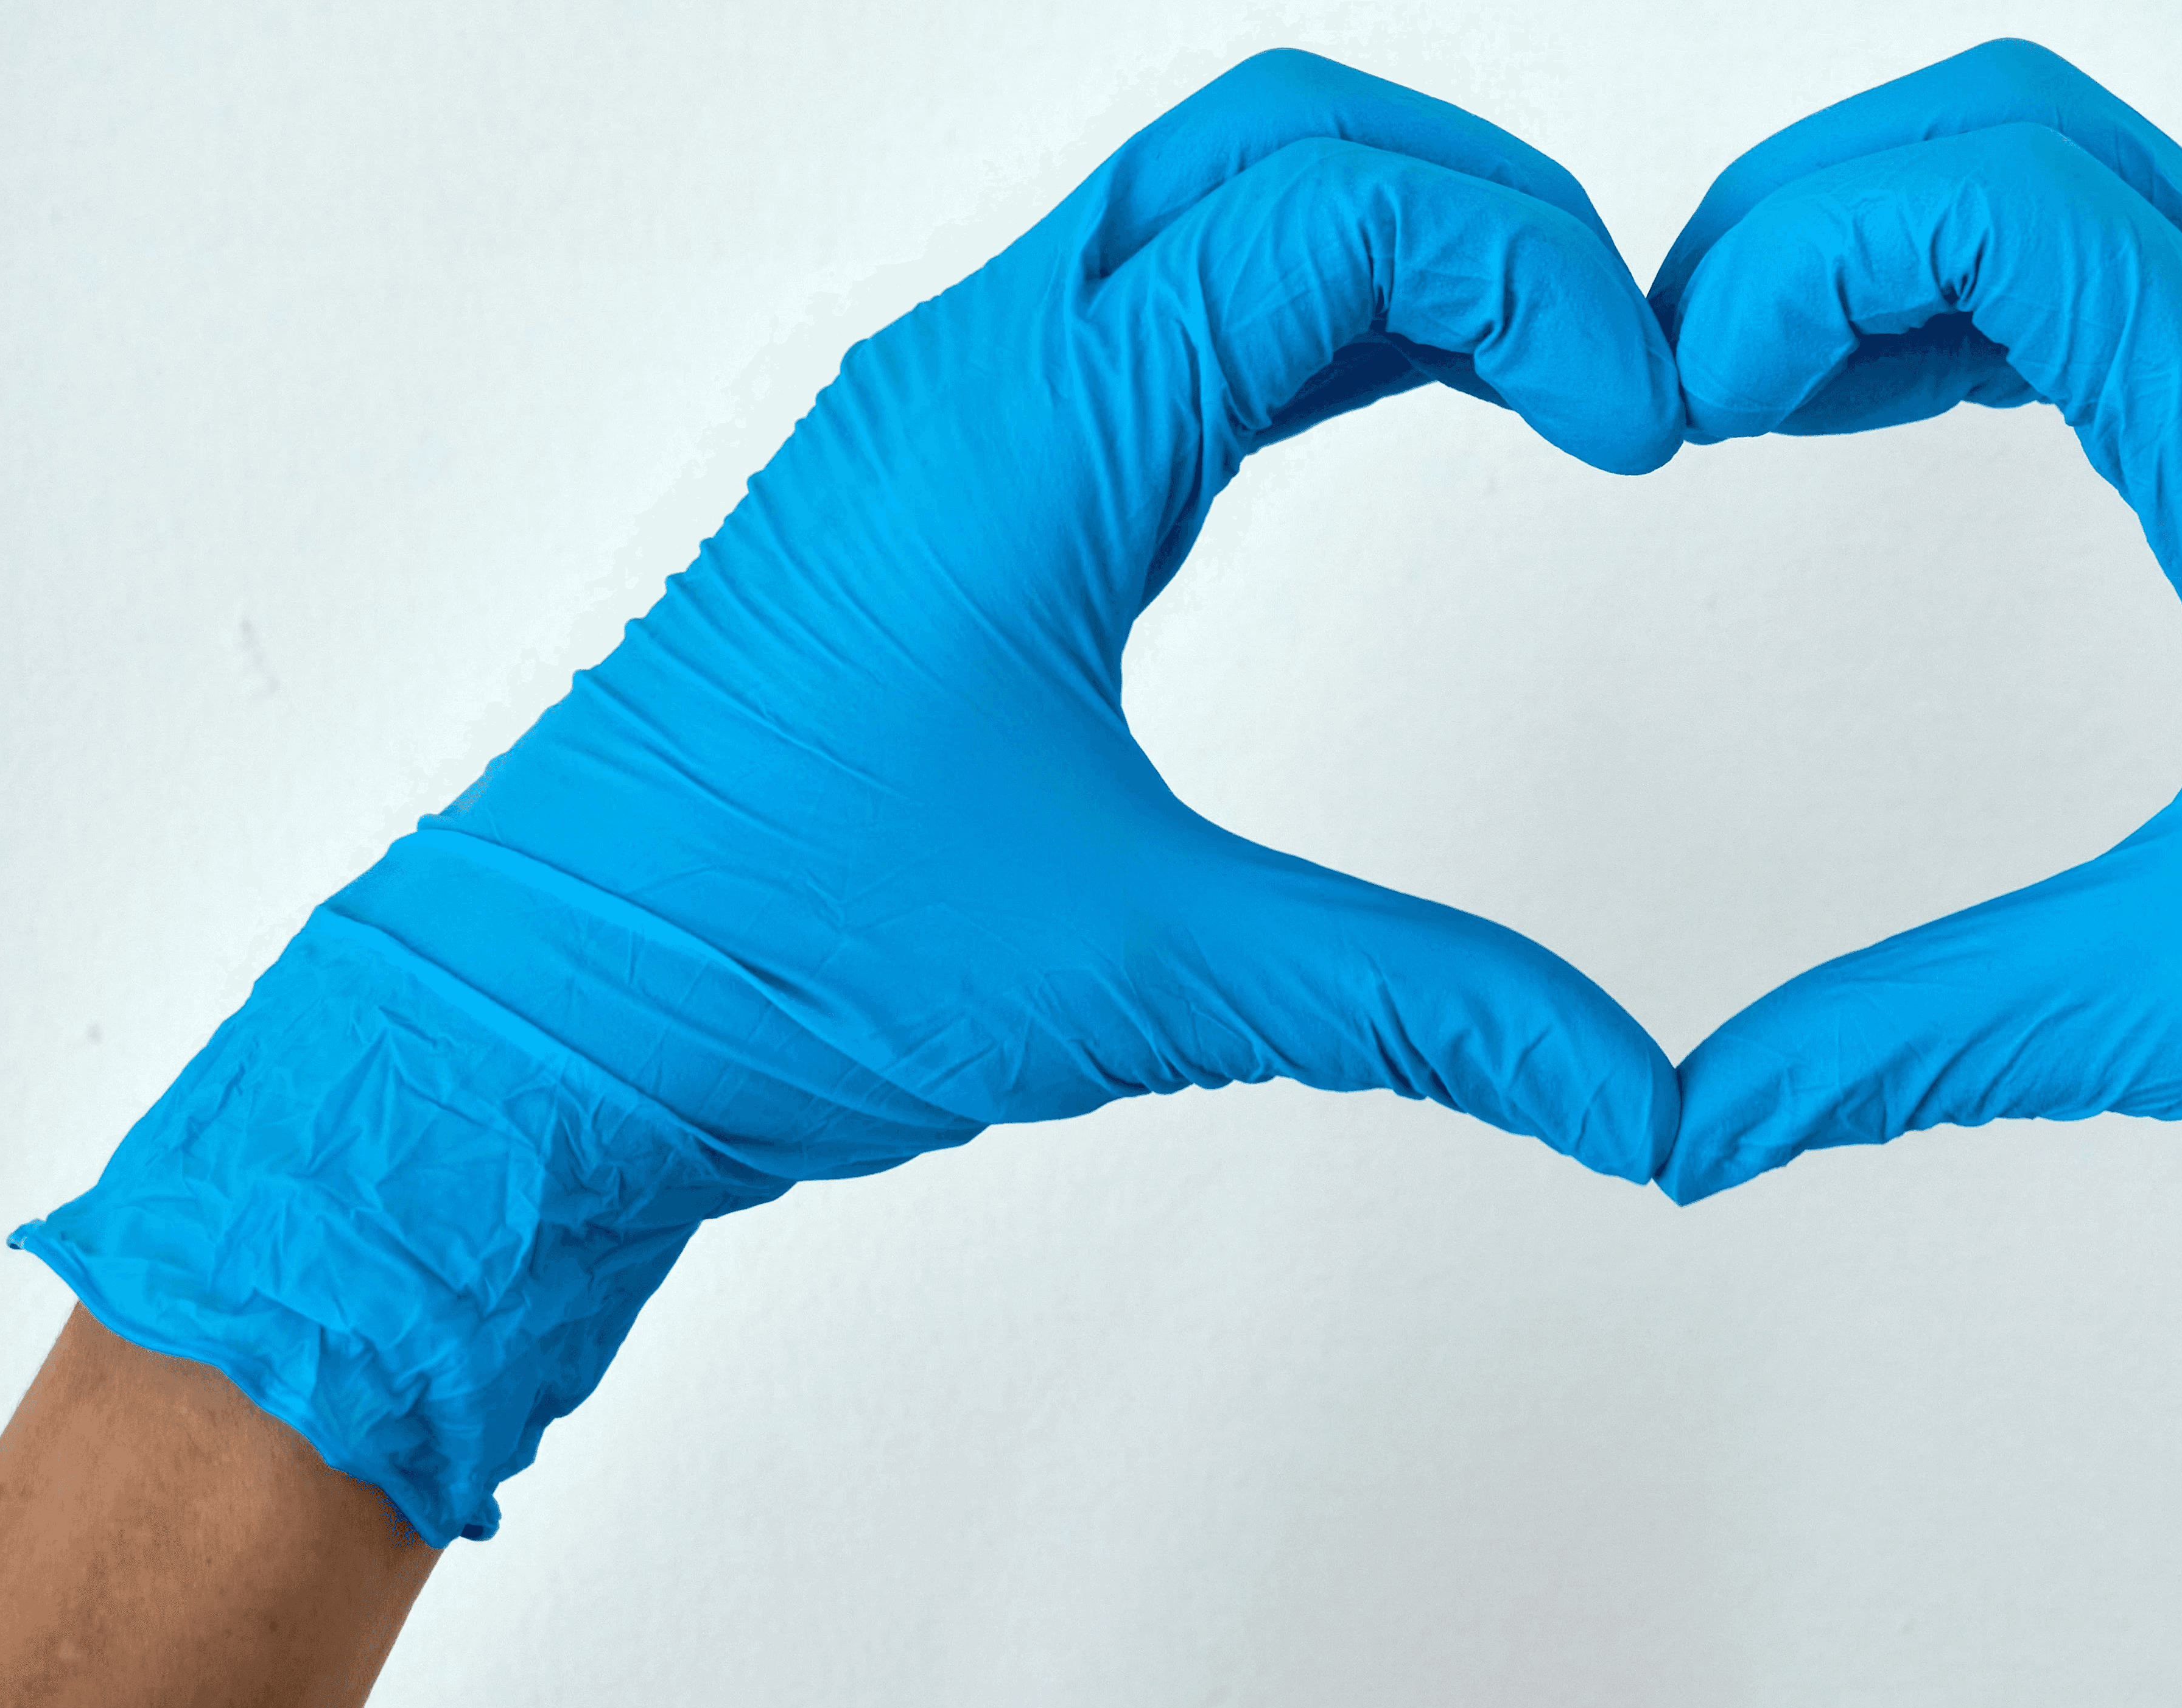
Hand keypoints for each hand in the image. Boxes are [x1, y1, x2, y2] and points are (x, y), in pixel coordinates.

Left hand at [11, 51, 1684, 1543]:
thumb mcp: (1149, 975)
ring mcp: (942, 405)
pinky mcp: (929, 475)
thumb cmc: (770, 958)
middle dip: (1482, 202)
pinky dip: (1292, 313)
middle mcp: (977, 366)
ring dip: (1385, 244)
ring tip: (1542, 371)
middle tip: (1618, 349)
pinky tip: (1382, 402)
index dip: (1538, 279)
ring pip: (1200, 202)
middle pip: (1275, 136)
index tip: (1642, 427)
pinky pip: (1140, 305)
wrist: (539, 1021)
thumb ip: (1423, 1010)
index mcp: (1033, 427)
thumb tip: (1633, 1097)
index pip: (1338, 212)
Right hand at [1648, 41, 2181, 1499]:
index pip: (2009, 197)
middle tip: (1681, 364)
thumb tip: (1699, 1123)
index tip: (1689, 395)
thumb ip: (1912, 1041)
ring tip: (1743, 384)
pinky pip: (2130, 273)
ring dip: (1892, 242)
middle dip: (1819, 208)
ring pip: (2078, 178)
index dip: (1804, 252)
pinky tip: (1874, 409)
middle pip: (2024, 128)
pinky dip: (1975, 298)